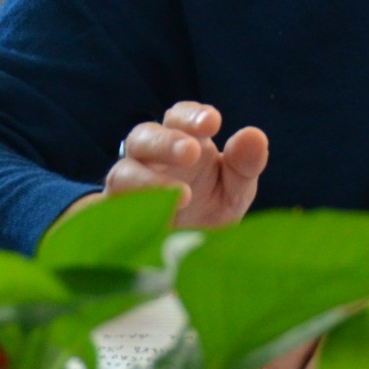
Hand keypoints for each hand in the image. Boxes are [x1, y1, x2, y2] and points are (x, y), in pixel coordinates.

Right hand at [102, 102, 267, 228]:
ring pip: (124, 172)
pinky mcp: (118, 219)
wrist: (184, 253)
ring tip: (182, 195)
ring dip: (149, 180)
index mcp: (181, 141)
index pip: (178, 116)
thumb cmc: (209, 207)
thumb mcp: (236, 188)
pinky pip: (114, 211)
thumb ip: (245, 163)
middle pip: (143, 136)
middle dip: (166, 142)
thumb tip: (254, 135)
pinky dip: (132, 213)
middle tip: (192, 152)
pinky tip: (158, 221)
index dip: (191, 115)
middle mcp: (149, 159)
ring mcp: (129, 188)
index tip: (212, 123)